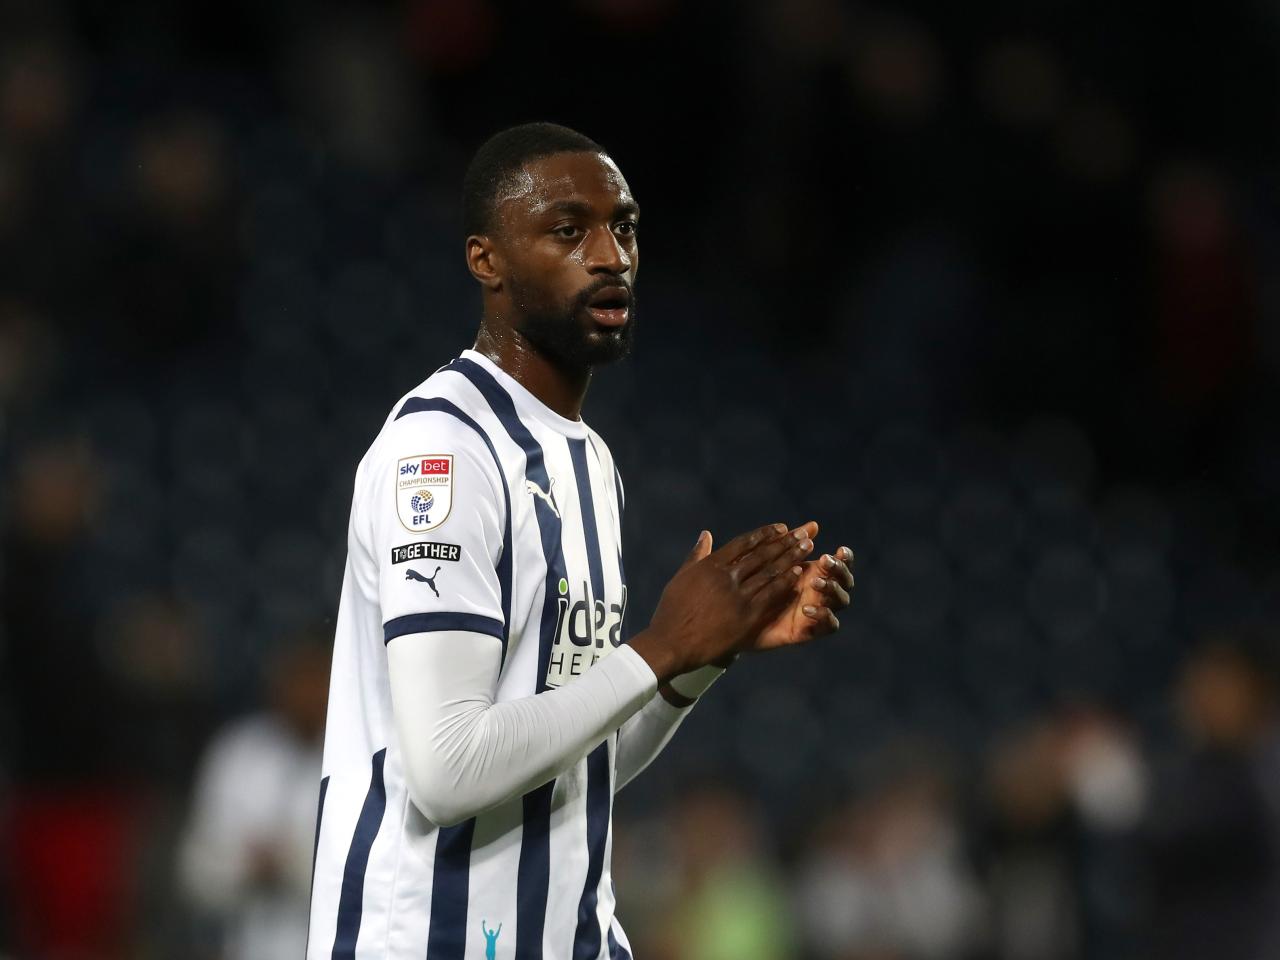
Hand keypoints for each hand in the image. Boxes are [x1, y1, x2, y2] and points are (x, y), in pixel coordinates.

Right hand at [629, 523, 814, 680]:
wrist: (671, 643)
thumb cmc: (672, 611)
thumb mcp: (680, 578)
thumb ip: (696, 555)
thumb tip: (705, 534)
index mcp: (710, 565)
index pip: (743, 543)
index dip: (765, 534)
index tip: (781, 528)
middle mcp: (726, 576)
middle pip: (761, 554)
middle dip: (784, 542)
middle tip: (803, 534)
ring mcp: (737, 596)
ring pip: (769, 571)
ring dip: (790, 558)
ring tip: (806, 548)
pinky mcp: (746, 616)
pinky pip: (771, 594)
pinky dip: (786, 582)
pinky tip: (798, 574)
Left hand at [743, 521, 852, 650]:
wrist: (739, 619)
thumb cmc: (756, 586)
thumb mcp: (772, 563)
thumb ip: (789, 544)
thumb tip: (812, 524)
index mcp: (816, 572)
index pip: (840, 562)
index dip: (845, 557)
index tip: (840, 549)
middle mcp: (822, 590)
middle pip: (846, 580)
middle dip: (839, 569)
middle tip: (824, 561)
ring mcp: (819, 609)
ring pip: (842, 600)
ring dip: (832, 589)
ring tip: (814, 582)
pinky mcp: (811, 629)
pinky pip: (829, 625)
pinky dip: (823, 616)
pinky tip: (807, 609)